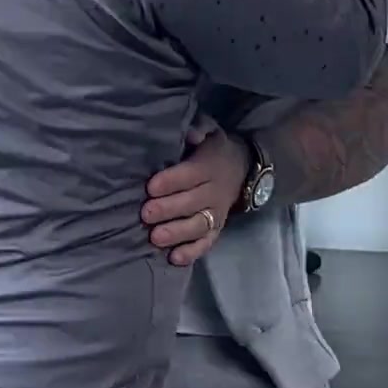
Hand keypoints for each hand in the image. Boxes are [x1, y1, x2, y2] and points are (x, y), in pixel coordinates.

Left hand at [142, 118, 249, 266]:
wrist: (241, 168)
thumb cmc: (211, 149)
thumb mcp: (208, 131)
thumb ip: (198, 129)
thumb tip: (189, 133)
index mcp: (209, 166)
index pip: (191, 175)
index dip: (171, 181)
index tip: (151, 187)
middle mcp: (214, 192)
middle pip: (192, 203)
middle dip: (168, 209)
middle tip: (146, 214)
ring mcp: (216, 213)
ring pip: (198, 226)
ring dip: (177, 233)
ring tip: (156, 238)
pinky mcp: (216, 230)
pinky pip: (207, 243)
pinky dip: (192, 252)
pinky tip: (175, 259)